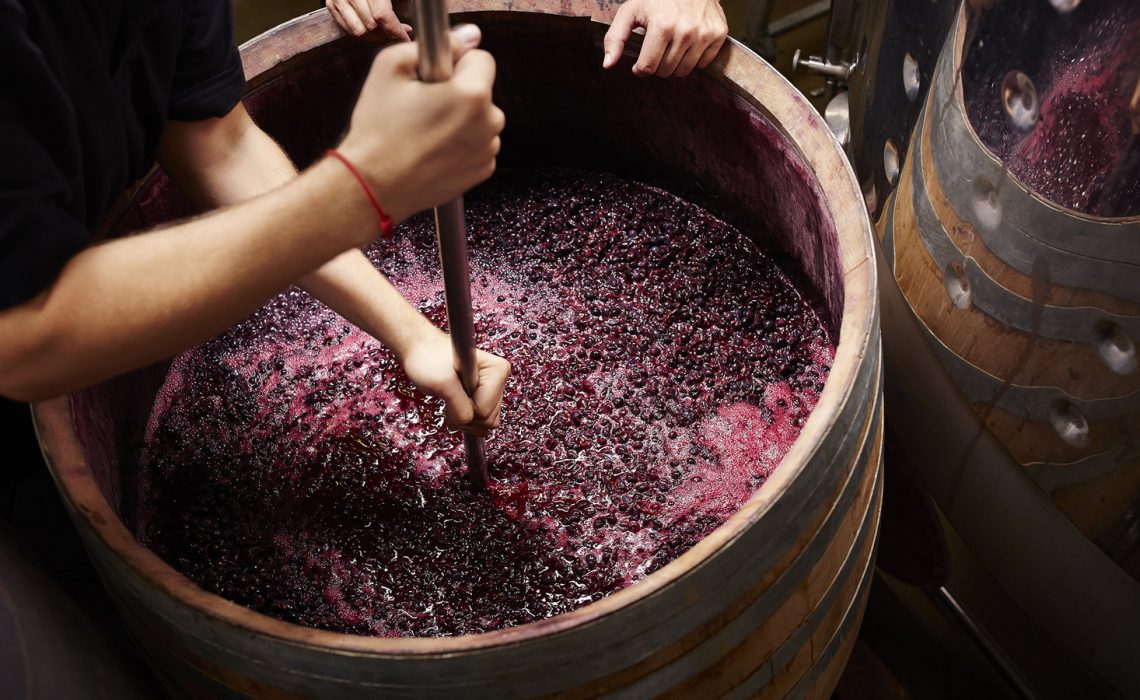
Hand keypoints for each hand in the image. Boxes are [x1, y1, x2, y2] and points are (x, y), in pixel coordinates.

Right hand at [327, 0, 411, 41]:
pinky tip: (375, 30)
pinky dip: (363, 34)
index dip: (396, 32)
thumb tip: (408, 28)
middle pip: (371, 26)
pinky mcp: (331, 4)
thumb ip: (404, 2)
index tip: (406, 39)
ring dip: (376, 38)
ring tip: (388, 33)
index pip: (382, 15)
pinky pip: (348, 29)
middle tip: (401, 35)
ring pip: (358, 31)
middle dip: (388, 36)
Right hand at [338, 25, 504, 223]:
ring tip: (424, 131)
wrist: (373, 185)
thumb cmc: (378, 127)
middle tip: (423, 106)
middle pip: (481, 91)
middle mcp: (489, 123)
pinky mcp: (481, 172)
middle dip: (458, 92)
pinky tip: (432, 150)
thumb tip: (466, 38)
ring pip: (480, 120)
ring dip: (461, 119)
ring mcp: (487, 150)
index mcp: (473, 94)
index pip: (481, 59)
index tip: (434, 76)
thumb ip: (433, 44)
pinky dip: (461, 144)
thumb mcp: (390, 66)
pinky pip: (477, 145)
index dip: (455, 62)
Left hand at [398, 327, 511, 436]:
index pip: (485, 411)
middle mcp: (500, 378)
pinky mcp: (485, 395)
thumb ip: (459, 408)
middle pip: (489, 419)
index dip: (464, 407)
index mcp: (498, 371)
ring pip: (486, 422)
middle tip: (450, 395)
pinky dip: (466, 418)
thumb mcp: (442, 384)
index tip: (451, 390)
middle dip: (466, 415)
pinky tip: (455, 403)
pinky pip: (482, 421)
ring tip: (452, 398)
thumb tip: (466, 423)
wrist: (420, 350)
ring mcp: (493, 388)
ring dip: (465, 418)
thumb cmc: (428, 359)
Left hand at [602, 0, 727, 77]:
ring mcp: (704, 34)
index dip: (640, 69)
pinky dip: (693, 59)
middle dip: (657, 66)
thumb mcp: (630, 11)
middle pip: (665, 72)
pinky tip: (687, 44)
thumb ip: (615, 37)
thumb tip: (607, 65)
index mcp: (662, 26)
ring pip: (683, 72)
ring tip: (669, 48)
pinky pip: (702, 64)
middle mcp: (685, 31)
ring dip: (673, 65)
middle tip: (656, 51)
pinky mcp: (719, 34)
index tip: (639, 64)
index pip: (648, 67)